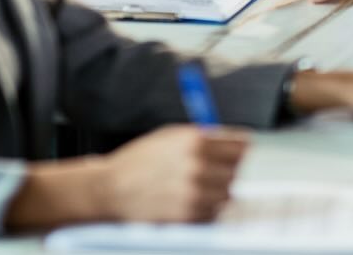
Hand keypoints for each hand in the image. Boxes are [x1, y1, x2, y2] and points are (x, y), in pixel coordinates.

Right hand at [103, 125, 249, 222]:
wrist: (111, 189)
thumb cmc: (139, 161)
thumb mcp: (169, 136)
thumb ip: (203, 138)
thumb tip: (234, 141)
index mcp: (195, 141)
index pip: (241, 145)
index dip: (240, 148)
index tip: (240, 151)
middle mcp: (198, 166)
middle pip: (237, 170)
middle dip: (227, 169)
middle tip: (212, 169)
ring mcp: (194, 193)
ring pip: (227, 193)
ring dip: (217, 190)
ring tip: (195, 185)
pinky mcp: (189, 215)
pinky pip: (213, 211)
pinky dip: (206, 207)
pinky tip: (187, 199)